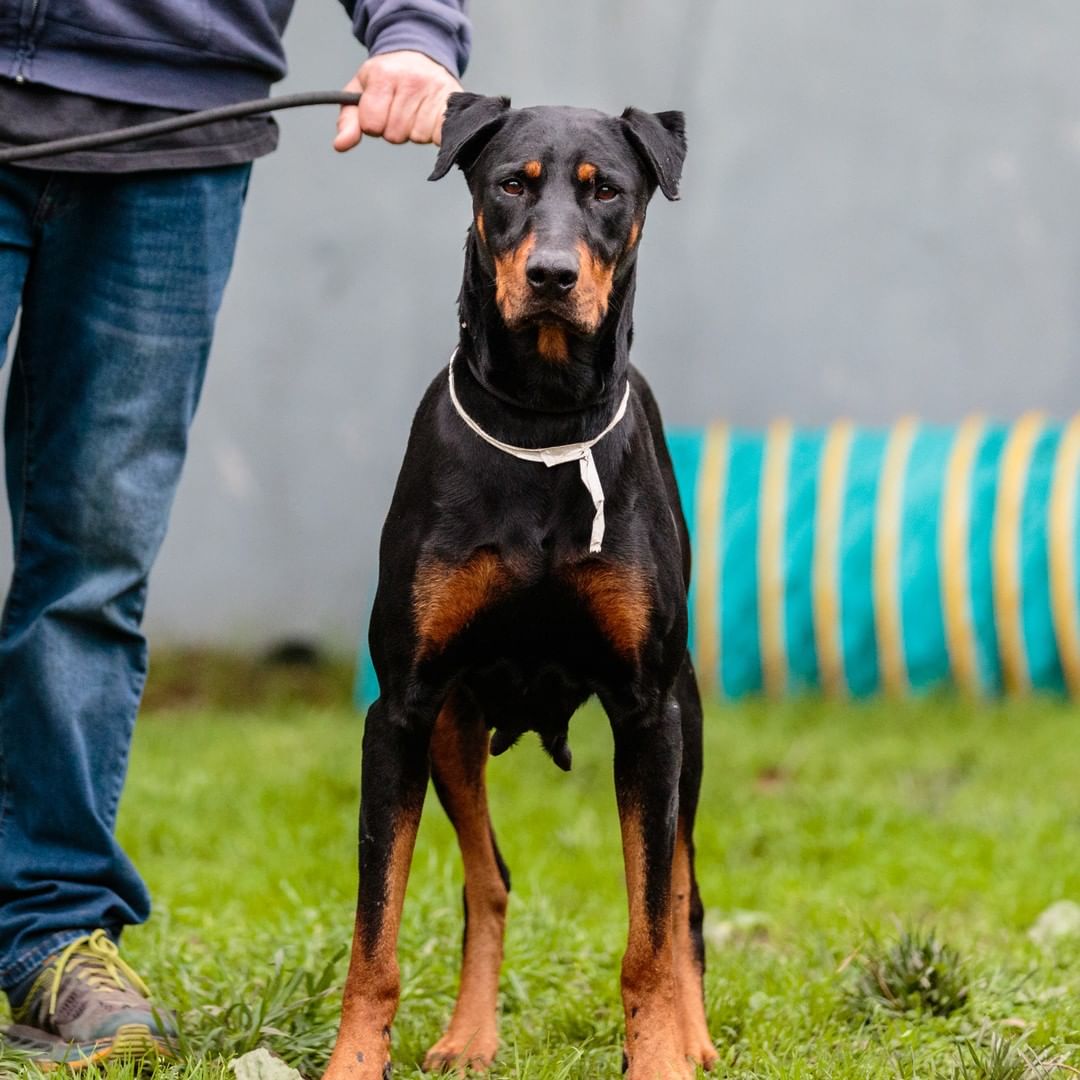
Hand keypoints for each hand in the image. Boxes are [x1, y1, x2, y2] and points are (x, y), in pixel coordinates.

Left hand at [334, 50, 461, 150]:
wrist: (421, 54)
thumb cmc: (387, 77)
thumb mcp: (360, 91)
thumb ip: (348, 120)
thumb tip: (340, 145)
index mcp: (383, 75)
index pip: (371, 125)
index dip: (373, 123)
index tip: (380, 108)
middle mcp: (411, 80)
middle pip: (394, 134)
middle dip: (395, 127)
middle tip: (401, 108)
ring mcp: (434, 90)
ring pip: (416, 137)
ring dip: (415, 131)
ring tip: (417, 110)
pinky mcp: (453, 100)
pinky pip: (440, 136)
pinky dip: (435, 134)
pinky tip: (433, 120)